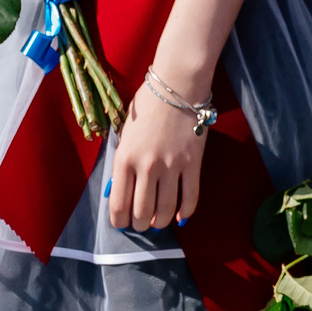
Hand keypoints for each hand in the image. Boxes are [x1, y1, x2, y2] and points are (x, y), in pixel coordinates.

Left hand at [107, 67, 210, 231]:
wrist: (177, 85)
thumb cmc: (146, 106)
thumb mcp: (124, 133)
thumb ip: (121, 162)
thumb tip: (118, 190)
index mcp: (124, 159)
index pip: (118, 205)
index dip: (119, 221)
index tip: (123, 222)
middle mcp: (146, 167)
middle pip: (142, 214)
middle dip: (140, 224)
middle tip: (141, 222)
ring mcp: (172, 166)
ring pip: (165, 211)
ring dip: (160, 222)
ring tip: (158, 221)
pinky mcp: (193, 163)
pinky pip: (190, 197)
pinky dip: (185, 212)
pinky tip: (180, 214)